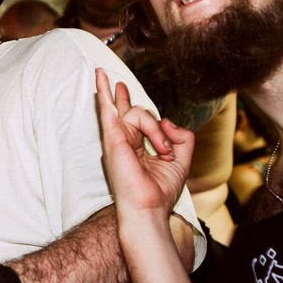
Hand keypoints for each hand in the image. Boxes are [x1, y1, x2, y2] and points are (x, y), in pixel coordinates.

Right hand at [95, 68, 193, 217]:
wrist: (149, 207)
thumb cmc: (160, 191)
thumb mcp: (182, 160)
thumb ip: (182, 137)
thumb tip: (167, 120)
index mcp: (136, 147)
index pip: (139, 123)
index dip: (150, 119)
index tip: (164, 127)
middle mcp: (124, 141)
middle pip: (135, 113)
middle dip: (125, 99)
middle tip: (119, 83)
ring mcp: (116, 138)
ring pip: (138, 112)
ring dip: (156, 130)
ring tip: (163, 150)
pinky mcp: (112, 138)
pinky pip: (108, 110)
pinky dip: (104, 92)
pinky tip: (99, 75)